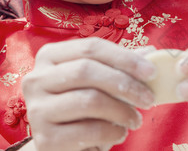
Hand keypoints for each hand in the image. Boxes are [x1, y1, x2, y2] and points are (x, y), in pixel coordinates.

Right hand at [21, 38, 155, 150]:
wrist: (56, 145)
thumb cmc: (79, 109)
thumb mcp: (96, 84)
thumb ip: (118, 67)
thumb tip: (150, 52)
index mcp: (49, 56)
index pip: (90, 47)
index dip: (124, 58)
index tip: (152, 72)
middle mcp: (36, 79)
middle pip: (86, 70)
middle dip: (125, 84)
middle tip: (149, 98)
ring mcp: (37, 109)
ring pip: (89, 100)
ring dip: (122, 110)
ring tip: (135, 119)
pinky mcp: (46, 138)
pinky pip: (89, 130)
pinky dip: (113, 132)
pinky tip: (119, 133)